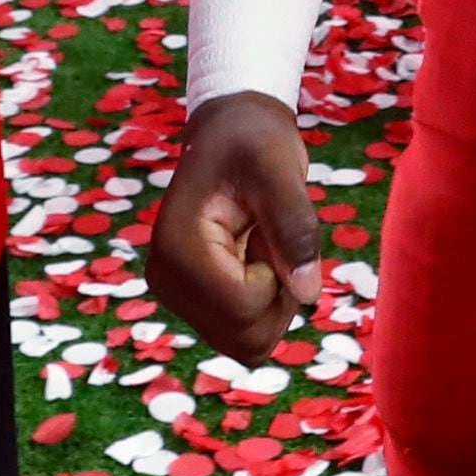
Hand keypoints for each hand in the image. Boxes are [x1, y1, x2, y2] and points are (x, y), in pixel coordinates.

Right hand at [148, 92, 324, 357]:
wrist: (228, 132)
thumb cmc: (253, 140)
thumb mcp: (279, 167)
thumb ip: (294, 228)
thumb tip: (309, 294)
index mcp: (177, 247)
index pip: (243, 308)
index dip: (277, 277)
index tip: (267, 228)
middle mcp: (166, 281)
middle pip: (246, 338)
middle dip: (277, 296)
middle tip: (269, 237)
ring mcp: (176, 295)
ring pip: (247, 343)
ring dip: (272, 301)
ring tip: (261, 244)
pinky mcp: (191, 302)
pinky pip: (243, 333)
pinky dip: (264, 305)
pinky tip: (255, 259)